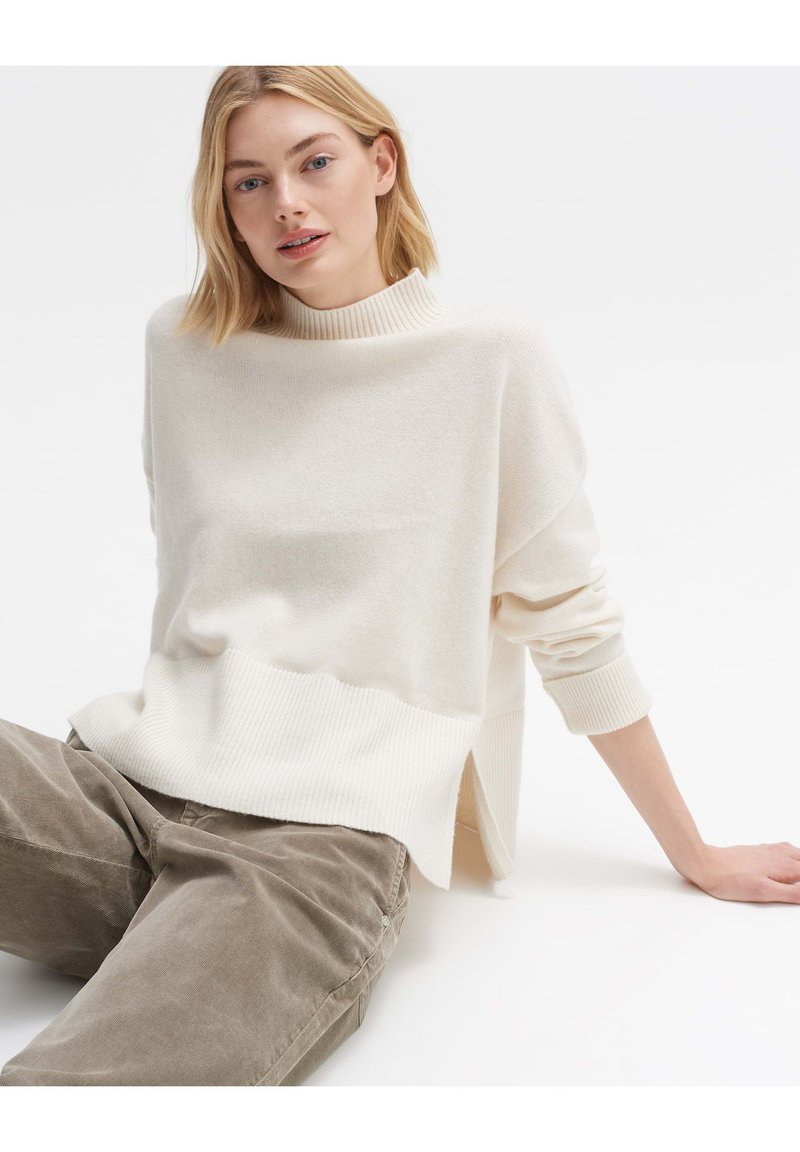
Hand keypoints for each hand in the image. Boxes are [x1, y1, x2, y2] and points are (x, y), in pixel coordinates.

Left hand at [682, 841, 799, 902]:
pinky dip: (795, 855)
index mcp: (785, 865)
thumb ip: (793, 892)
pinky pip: (786, 849)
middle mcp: (780, 854)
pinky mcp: (760, 850)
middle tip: (798, 887)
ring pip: (797, 853)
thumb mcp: (764, 891)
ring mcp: (770, 851)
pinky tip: (791, 858)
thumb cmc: (730, 880)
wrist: (705, 864)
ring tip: (797, 873)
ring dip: (799, 861)